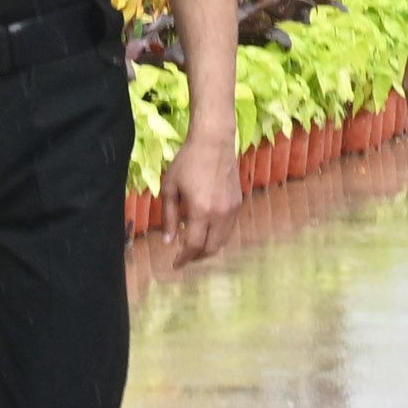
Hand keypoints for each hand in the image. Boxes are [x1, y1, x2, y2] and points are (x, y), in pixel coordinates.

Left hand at [163, 132, 243, 266]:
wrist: (214, 142)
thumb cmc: (187, 162)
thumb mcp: (171, 189)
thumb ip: (170, 217)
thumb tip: (169, 241)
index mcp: (201, 210)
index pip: (194, 245)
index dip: (184, 258)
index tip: (175, 264)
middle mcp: (220, 213)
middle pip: (212, 248)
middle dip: (197, 257)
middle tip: (184, 257)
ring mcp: (232, 209)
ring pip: (223, 240)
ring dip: (209, 247)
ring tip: (194, 246)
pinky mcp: (238, 203)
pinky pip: (229, 228)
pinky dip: (217, 235)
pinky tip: (205, 230)